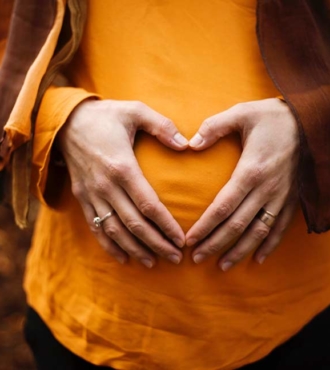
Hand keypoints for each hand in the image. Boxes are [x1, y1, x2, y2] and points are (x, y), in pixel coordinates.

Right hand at [58, 99, 187, 266]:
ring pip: (115, 231)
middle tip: (176, 258)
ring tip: (154, 262)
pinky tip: (123, 258)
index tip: (182, 239)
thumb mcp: (135, 110)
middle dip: (157, 244)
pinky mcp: (83, 198)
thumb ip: (162, 126)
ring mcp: (92, 195)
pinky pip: (95, 228)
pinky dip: (109, 246)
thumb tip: (186, 144)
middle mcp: (106, 186)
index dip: (166, 225)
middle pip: (134, 225)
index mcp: (122, 167)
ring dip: (135, 249)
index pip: (149, 205)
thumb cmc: (106, 116)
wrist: (66, 121)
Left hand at [186, 98, 299, 270]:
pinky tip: (258, 259)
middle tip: (196, 259)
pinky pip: (280, 228)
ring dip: (240, 251)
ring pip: (259, 232)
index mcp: (251, 171)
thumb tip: (190, 144)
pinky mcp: (292, 199)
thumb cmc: (272, 117)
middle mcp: (267, 189)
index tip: (190, 240)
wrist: (312, 121)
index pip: (223, 207)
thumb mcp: (241, 113)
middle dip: (215, 244)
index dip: (205, 226)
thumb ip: (213, 127)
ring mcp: (282, 197)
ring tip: (222, 266)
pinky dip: (270, 245)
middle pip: (238, 225)